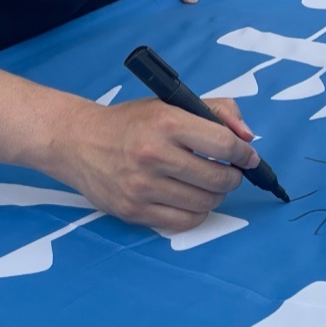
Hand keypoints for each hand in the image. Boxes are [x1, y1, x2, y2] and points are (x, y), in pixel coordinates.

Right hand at [45, 82, 257, 235]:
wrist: (77, 141)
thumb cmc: (129, 123)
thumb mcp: (169, 104)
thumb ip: (215, 112)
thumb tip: (247, 138)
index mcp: (165, 122)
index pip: (223, 145)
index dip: (244, 154)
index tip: (248, 158)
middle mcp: (153, 155)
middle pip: (219, 179)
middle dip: (231, 177)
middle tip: (227, 172)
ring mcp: (143, 186)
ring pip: (205, 203)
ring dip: (214, 196)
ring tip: (206, 184)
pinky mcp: (134, 210)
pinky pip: (185, 222)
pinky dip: (196, 213)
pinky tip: (190, 200)